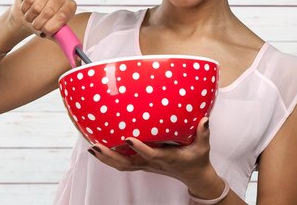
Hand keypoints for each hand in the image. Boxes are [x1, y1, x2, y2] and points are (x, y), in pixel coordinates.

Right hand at [8, 0, 76, 37]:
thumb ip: (64, 41)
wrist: (26, 15)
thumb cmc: (42, 24)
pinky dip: (25, 9)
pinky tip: (26, 8)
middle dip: (39, 23)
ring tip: (31, 17)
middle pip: (49, 11)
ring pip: (37, 6)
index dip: (52, 26)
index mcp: (70, 6)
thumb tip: (74, 53)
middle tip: (36, 25)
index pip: (63, 15)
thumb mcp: (53, 34)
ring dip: (30, 17)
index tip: (45, 31)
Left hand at [87, 117, 216, 187]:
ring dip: (106, 158)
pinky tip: (98, 150)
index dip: (138, 148)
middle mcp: (151, 163)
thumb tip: (205, 119)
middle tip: (95, 146)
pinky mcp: (141, 164)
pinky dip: (109, 158)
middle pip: (126, 163)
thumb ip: (203, 133)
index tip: (127, 138)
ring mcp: (144, 165)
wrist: (194, 176)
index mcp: (165, 158)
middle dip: (110, 155)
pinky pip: (122, 163)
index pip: (149, 154)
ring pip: (121, 165)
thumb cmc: (197, 159)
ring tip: (92, 148)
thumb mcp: (202, 147)